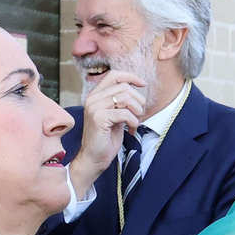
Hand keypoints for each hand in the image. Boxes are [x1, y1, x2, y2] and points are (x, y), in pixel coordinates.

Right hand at [72, 71, 145, 194]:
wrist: (93, 158)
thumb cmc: (105, 139)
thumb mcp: (115, 115)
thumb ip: (121, 101)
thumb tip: (137, 90)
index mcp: (95, 95)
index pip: (114, 75)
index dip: (130, 77)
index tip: (142, 84)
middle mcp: (93, 98)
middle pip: (124, 87)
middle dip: (138, 101)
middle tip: (139, 115)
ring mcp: (94, 107)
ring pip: (126, 98)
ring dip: (137, 111)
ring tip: (135, 123)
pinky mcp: (99, 118)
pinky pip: (125, 113)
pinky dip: (133, 122)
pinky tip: (131, 130)